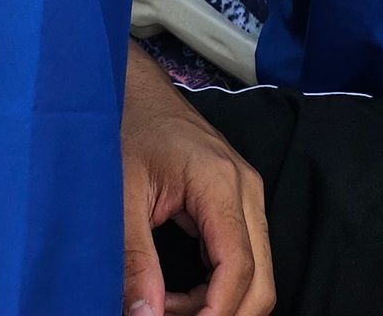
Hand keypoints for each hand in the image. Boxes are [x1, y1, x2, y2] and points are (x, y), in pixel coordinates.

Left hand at [121, 45, 273, 315]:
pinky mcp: (237, 200)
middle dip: (225, 315)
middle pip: (261, 279)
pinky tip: (178, 295)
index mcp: (220, 184)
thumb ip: (135, 261)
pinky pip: (244, 258)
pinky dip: (217, 288)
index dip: (215, 314)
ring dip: (219, 305)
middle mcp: (246, 189)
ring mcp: (246, 193)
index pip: (239, 267)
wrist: (135, 89)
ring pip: (257, 273)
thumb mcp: (121, 198)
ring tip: (165, 309)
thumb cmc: (126, 130)